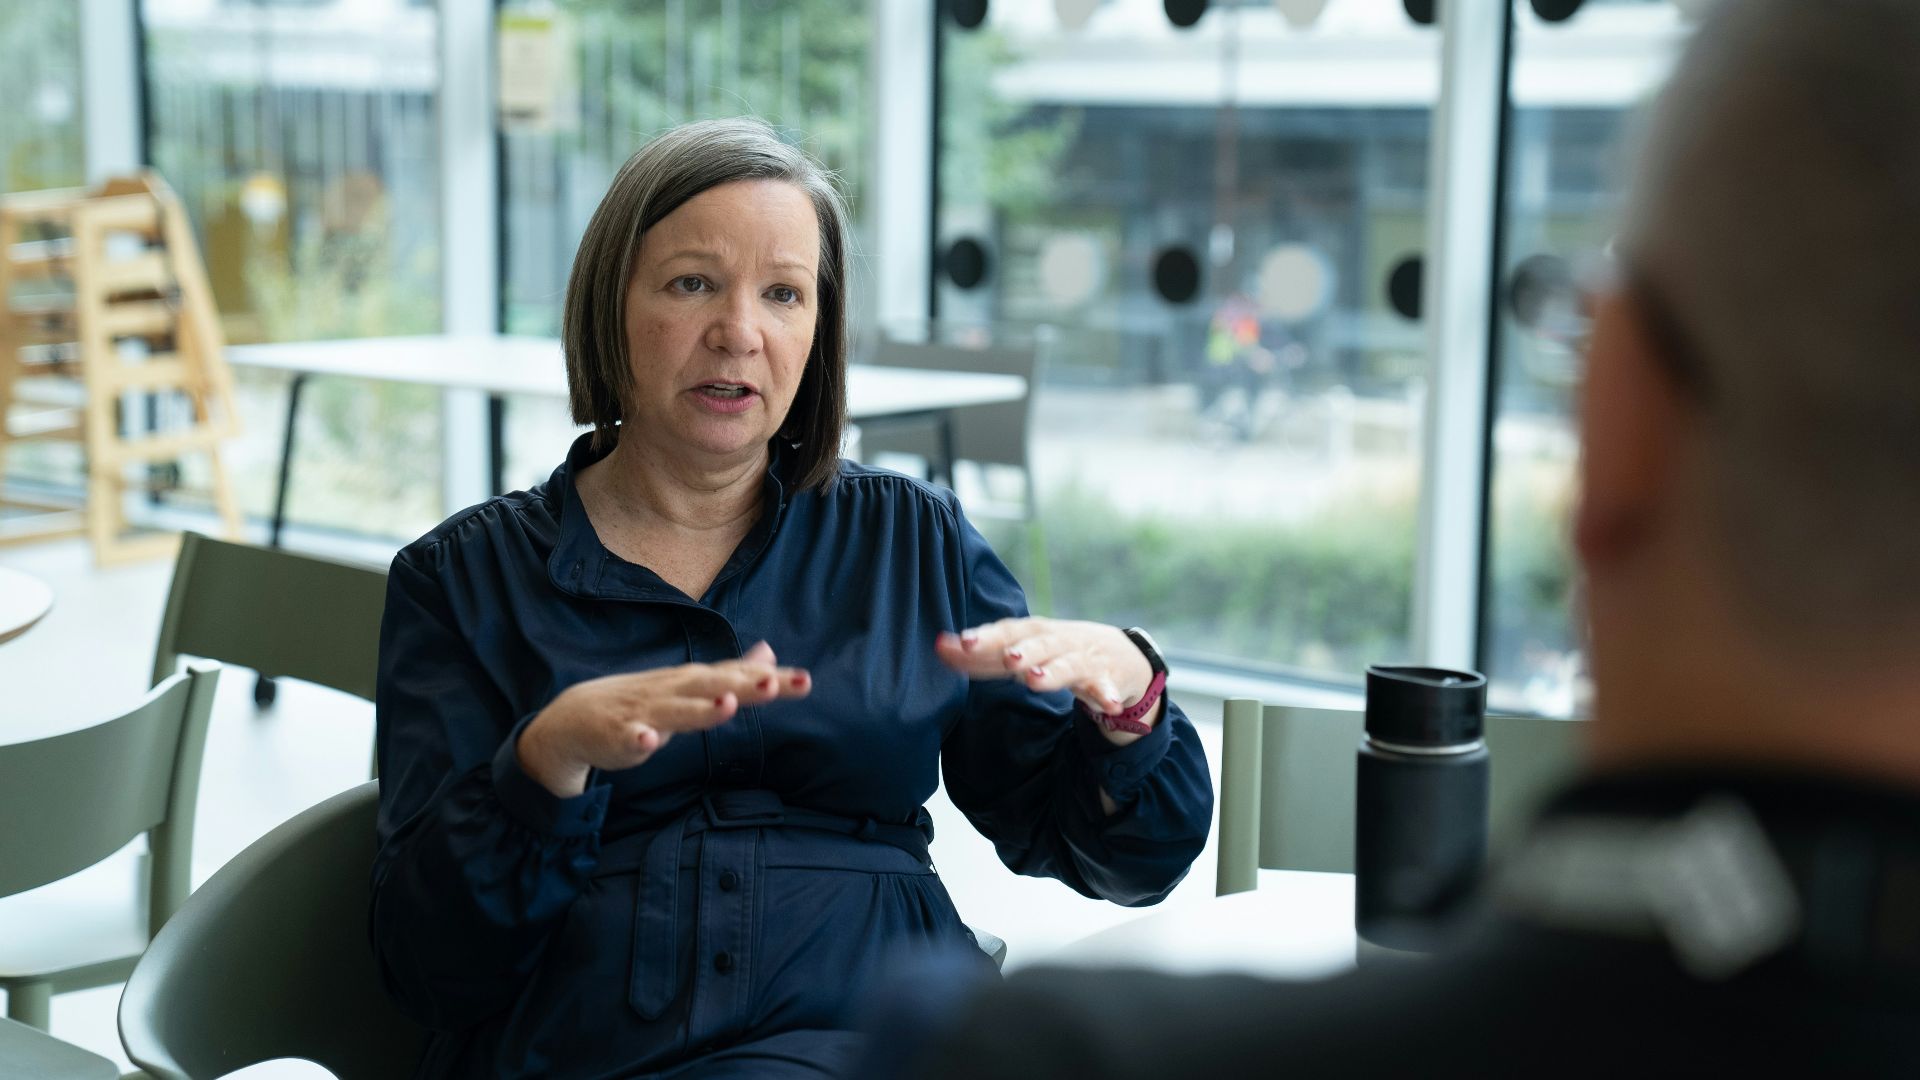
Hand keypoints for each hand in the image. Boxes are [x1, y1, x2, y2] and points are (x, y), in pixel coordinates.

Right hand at [518, 641, 810, 796]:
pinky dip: (637, 740)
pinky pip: (628, 739)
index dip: (769, 678)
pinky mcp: (617, 736)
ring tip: (728, 704)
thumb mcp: (689, 686)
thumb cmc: (641, 702)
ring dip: (700, 708)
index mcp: (692, 681)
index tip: (805, 681)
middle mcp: (672, 691)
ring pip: (675, 711)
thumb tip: (770, 653)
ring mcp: (643, 712)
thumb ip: (731, 673)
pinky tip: (648, 741)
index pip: (736, 675)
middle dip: (744, 685)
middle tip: (778, 684)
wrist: (573, 720)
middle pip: (712, 686)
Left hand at [935, 617, 1155, 723]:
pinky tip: (1109, 705)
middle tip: (1007, 658)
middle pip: (1038, 643)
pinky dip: (1108, 695)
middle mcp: (1057, 641)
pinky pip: (1106, 689)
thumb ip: (982, 655)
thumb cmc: (1054, 651)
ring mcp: (1083, 659)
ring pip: (1068, 664)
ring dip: (1053, 672)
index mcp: (1033, 632)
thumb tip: (939, 647)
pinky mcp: (1106, 679)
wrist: (1117, 654)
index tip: (963, 642)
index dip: (987, 637)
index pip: (1007, 631)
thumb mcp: (1020, 649)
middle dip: (1022, 650)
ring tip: (1036, 680)